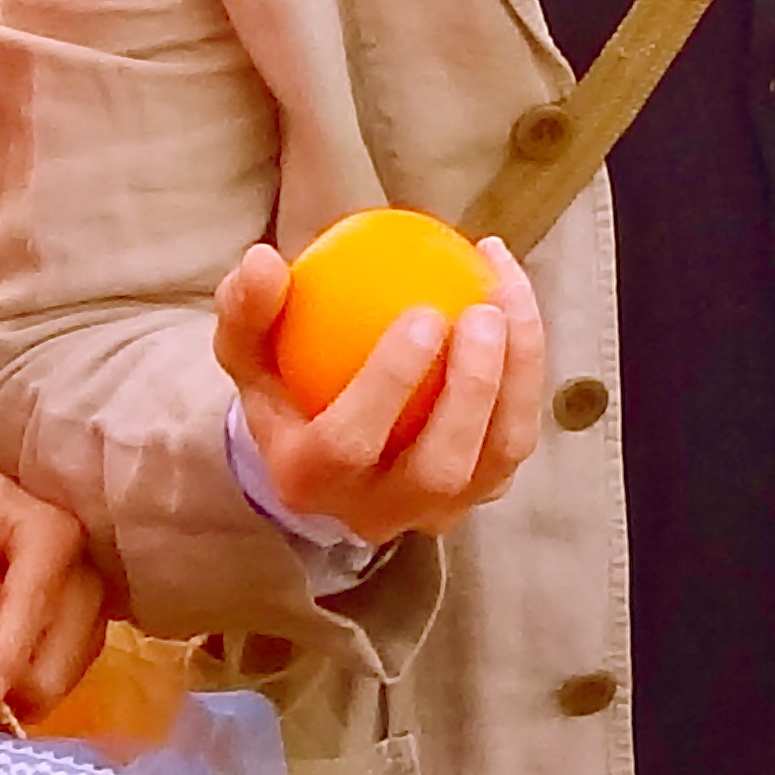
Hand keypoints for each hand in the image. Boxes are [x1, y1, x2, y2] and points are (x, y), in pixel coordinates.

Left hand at [0, 457, 110, 721]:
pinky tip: (18, 686)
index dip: (8, 660)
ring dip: (35, 688)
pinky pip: (79, 657)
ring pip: (78, 661)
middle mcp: (93, 565)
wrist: (1, 472)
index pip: (34, 607)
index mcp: (56, 532)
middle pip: (67, 649)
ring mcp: (103, 590)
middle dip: (22, 686)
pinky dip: (48, 676)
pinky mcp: (100, 609)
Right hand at [211, 235, 548, 547]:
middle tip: (483, 312)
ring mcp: (437, 510)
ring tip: (510, 302)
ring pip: (496, 459)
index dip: (390, 384)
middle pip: (437, 469)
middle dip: (471, 391)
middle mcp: (375, 513)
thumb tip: (263, 261)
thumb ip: (246, 309)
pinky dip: (528, 372)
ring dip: (516, 380)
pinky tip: (517, 300)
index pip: (349, 444)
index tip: (423, 313)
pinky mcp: (482, 492)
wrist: (323, 451)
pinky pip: (517, 437)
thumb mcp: (248, 350)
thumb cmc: (283, 386)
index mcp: (307, 482)